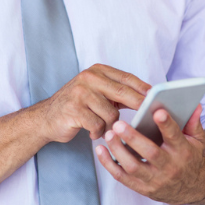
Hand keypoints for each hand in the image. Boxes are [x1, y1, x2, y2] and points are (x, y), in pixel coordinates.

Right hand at [36, 64, 150, 142]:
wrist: (46, 118)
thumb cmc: (77, 106)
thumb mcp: (97, 93)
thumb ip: (117, 92)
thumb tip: (147, 98)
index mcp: (97, 71)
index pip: (127, 78)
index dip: (144, 89)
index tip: (159, 98)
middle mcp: (89, 78)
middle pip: (123, 93)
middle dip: (139, 105)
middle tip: (150, 116)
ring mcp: (80, 93)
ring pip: (111, 114)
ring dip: (110, 126)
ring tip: (102, 128)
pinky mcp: (74, 110)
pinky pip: (98, 125)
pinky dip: (98, 133)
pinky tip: (92, 133)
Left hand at [95, 105, 204, 203]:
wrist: (191, 188)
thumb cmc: (190, 157)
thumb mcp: (196, 140)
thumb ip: (192, 121)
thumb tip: (194, 103)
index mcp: (184, 152)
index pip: (175, 137)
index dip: (166, 125)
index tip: (157, 111)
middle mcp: (170, 168)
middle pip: (150, 153)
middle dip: (133, 138)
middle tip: (118, 124)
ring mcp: (155, 180)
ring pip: (133, 167)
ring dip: (118, 151)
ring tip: (108, 134)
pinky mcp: (143, 188)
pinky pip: (122, 177)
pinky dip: (109, 164)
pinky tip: (100, 150)